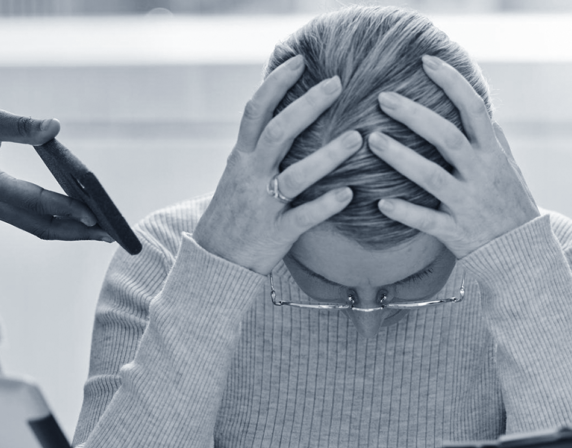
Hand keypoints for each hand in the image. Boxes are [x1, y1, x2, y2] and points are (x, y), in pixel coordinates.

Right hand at [0, 100, 111, 242]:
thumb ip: (21, 126)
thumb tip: (54, 127)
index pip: (34, 202)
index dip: (65, 208)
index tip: (94, 214)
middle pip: (42, 226)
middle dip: (78, 231)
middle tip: (111, 233)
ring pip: (39, 228)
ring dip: (72, 231)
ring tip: (104, 232)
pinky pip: (33, 221)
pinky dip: (59, 222)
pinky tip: (82, 221)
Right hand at [193, 55, 358, 274]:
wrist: (214, 261)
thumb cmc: (234, 212)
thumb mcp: (238, 173)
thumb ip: (259, 146)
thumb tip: (284, 111)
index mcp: (241, 157)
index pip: (255, 111)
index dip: (276, 84)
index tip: (300, 61)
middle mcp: (250, 176)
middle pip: (278, 133)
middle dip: (308, 106)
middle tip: (337, 84)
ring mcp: (262, 205)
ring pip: (295, 175)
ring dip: (328, 156)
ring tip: (357, 138)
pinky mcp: (276, 234)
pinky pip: (303, 217)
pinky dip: (326, 205)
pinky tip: (349, 194)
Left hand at [367, 55, 539, 258]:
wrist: (523, 254)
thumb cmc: (510, 206)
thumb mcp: (509, 169)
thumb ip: (493, 141)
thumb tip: (480, 110)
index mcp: (492, 154)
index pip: (474, 109)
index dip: (452, 83)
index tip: (426, 61)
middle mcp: (481, 175)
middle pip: (447, 138)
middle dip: (415, 116)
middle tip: (383, 98)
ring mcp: (468, 204)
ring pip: (432, 177)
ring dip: (401, 158)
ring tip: (372, 140)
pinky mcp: (457, 232)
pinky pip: (428, 221)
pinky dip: (406, 212)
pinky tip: (381, 202)